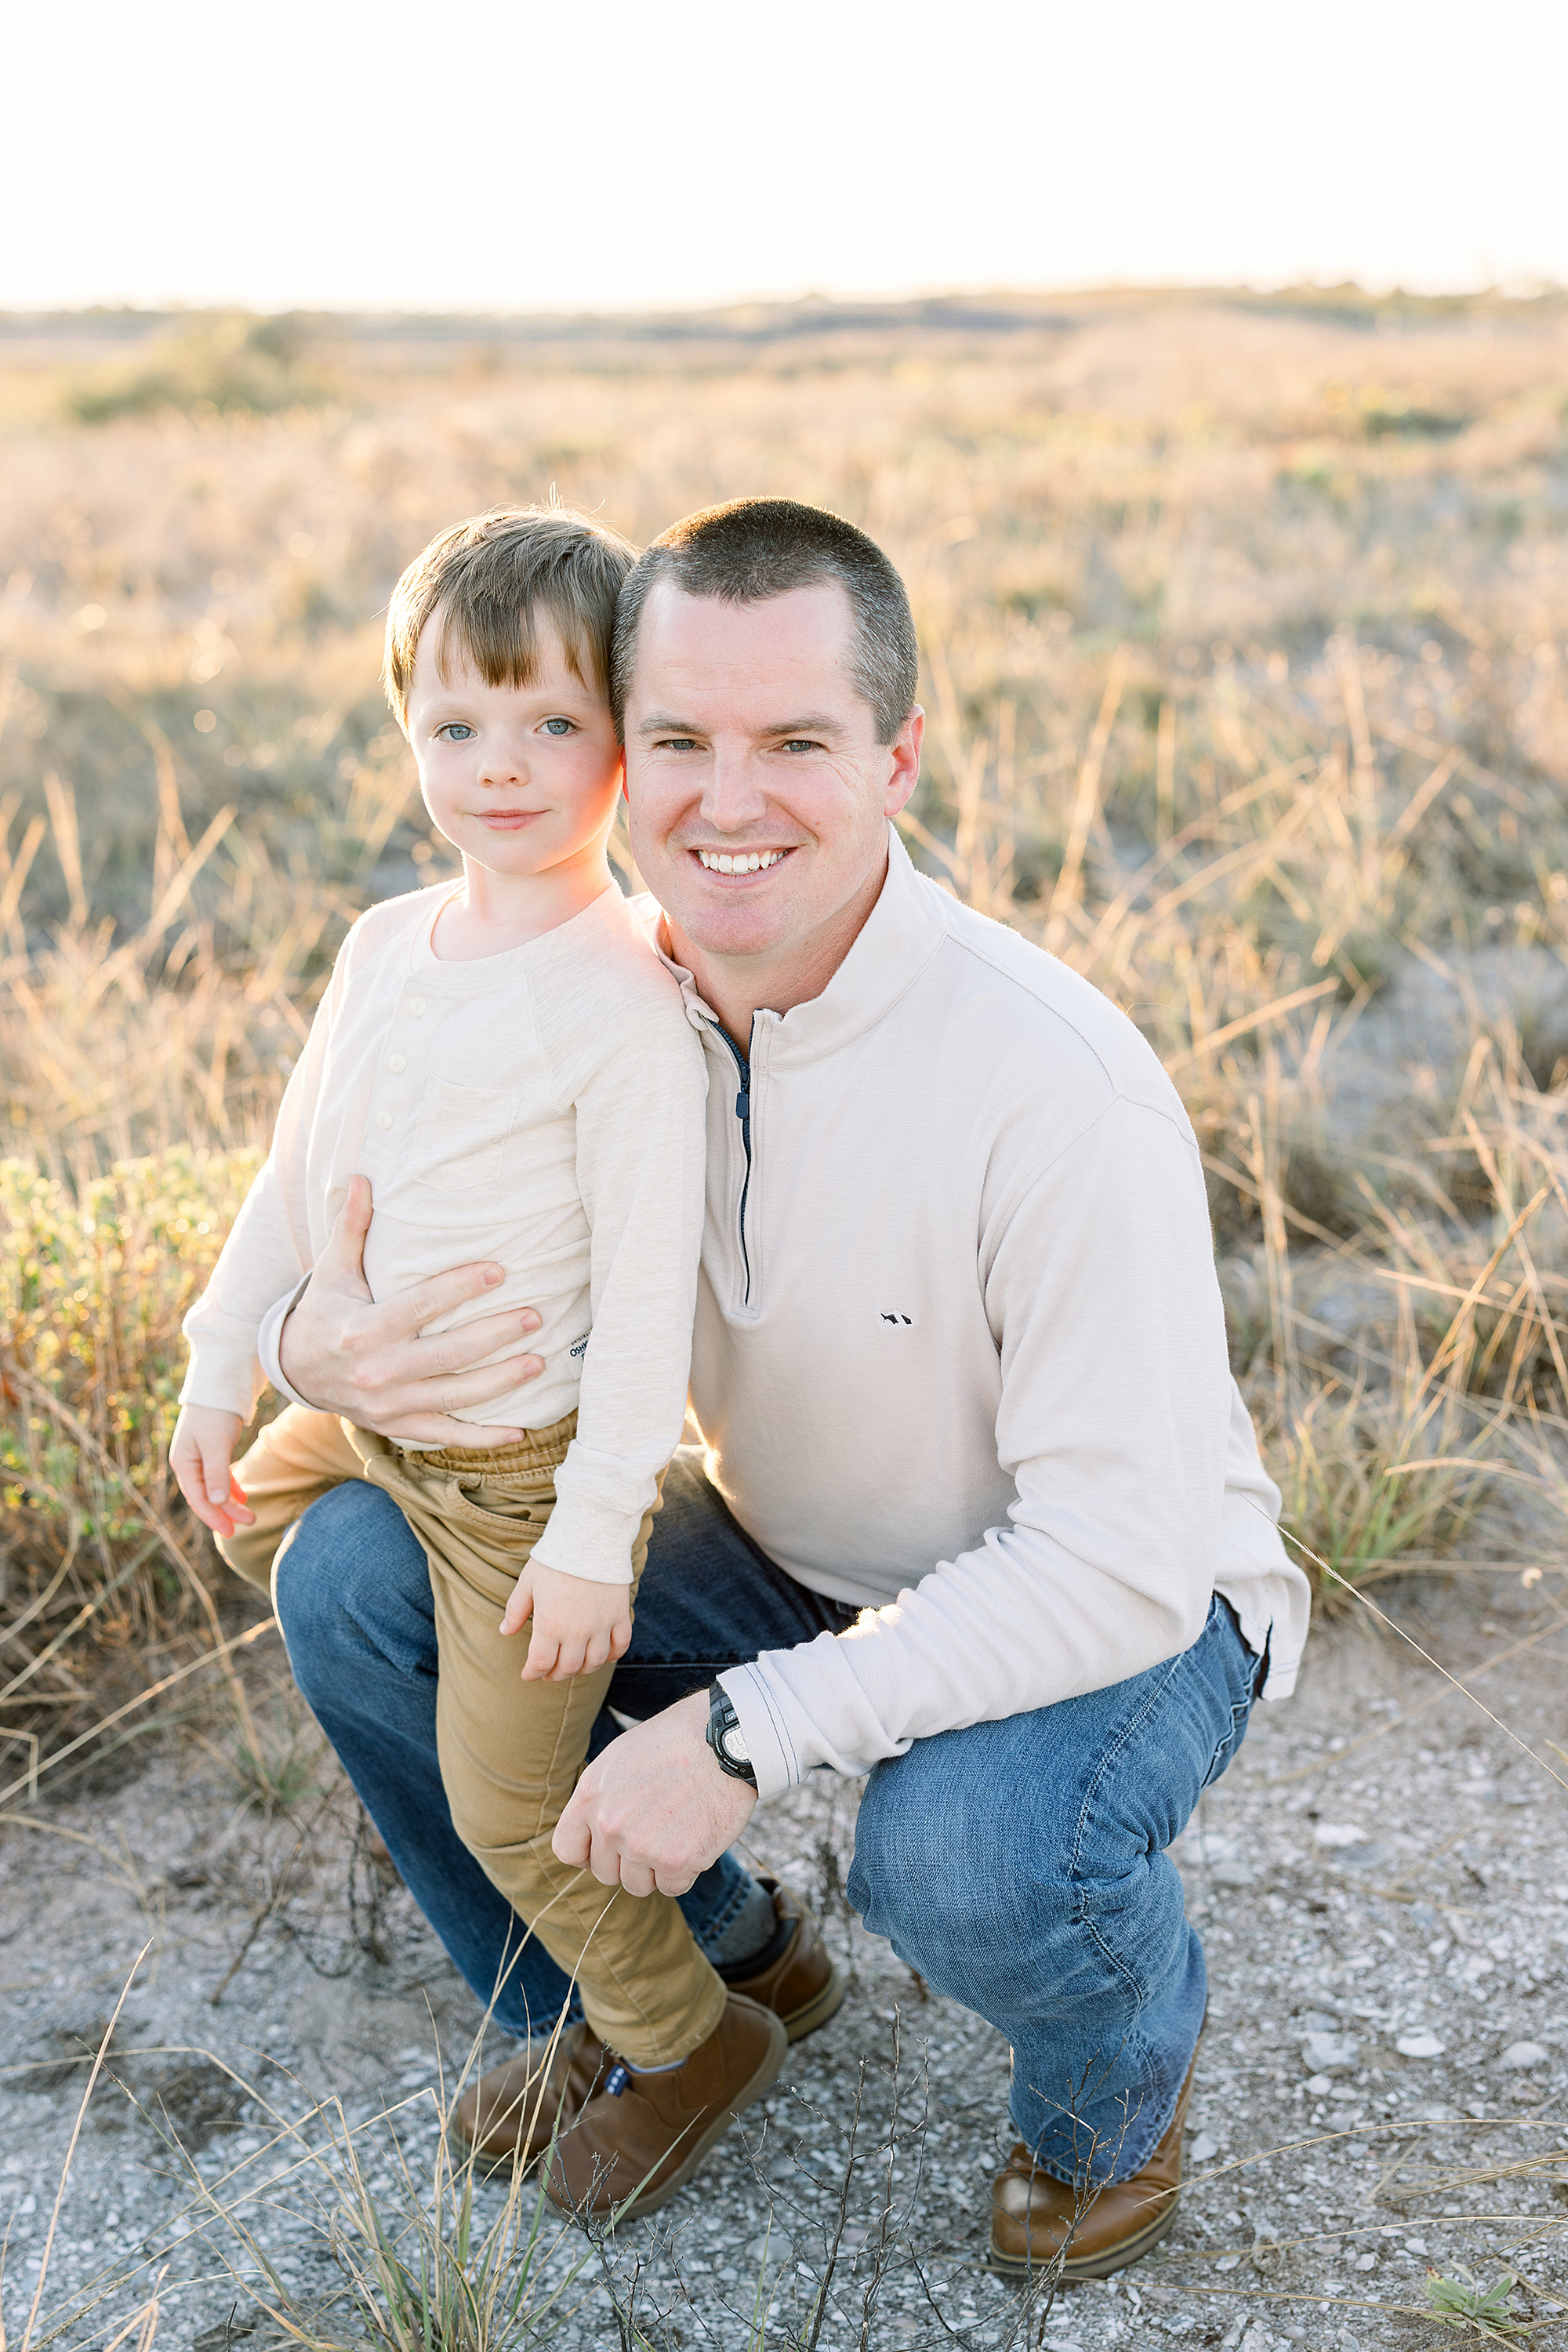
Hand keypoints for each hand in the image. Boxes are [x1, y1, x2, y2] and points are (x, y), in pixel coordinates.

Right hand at [170, 1404, 254, 1539]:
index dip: (214, 1517)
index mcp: (183, 1463)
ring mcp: (200, 1457)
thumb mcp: (215, 1445)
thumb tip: (217, 1501)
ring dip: (231, 1502)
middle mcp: (189, 1463)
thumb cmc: (215, 1413)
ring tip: (251, 1515)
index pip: (197, 1498)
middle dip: (226, 1512)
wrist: (220, 1384)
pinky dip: (231, 1486)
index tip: (231, 1531)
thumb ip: (216, 1474)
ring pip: (215, 1487)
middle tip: (248, 1524)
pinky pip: (220, 1476)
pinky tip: (243, 1496)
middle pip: (207, 1496)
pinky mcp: (212, 1451)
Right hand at [278, 1174, 545, 1444]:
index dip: (461, 1288)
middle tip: (536, 1316)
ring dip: (501, 1383)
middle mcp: (377, 1371)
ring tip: (540, 1362)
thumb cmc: (324, 1312)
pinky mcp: (398, 1427)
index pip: (421, 1306)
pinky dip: (483, 1439)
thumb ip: (352, 1227)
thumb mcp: (332, 1271)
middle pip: (448, 1354)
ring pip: (455, 1396)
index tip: (500, 1270)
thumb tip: (363, 1177)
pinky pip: (446, 1436)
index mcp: (363, 1329)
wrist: (296, 1373)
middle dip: (496, 1336)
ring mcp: (389, 1405)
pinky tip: (519, 1432)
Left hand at [500, 1563, 632, 1682]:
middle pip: (568, 1668)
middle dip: (555, 1675)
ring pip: (595, 1662)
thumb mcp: (527, 1583)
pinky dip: (613, 1655)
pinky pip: (621, 1644)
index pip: (540, 1663)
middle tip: (549, 1673)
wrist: (589, 1537)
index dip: (532, 1673)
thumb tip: (505, 1631)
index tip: (528, 1674)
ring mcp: (601, 1624)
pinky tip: (604, 1655)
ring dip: (583, 1670)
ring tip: (574, 1665)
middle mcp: (576, 1630)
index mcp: (549, 1624)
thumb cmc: (554, 1559)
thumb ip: (515, 1610)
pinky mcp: (620, 1614)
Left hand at [552, 1689, 755, 1896]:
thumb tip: (594, 1834)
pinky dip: (686, 1872)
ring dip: (657, 1869)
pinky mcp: (677, 1861)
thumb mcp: (620, 1757)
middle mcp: (609, 1824)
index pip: (567, 1850)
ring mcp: (642, 1845)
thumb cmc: (676, 1742)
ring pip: (638, 1885)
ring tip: (678, 1831)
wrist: (726, 1739)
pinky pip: (673, 1887)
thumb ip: (600, 1799)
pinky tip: (696, 1838)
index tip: (610, 1848)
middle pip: (606, 1873)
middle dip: (629, 1860)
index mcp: (589, 1795)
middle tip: (658, 1831)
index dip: (589, 1853)